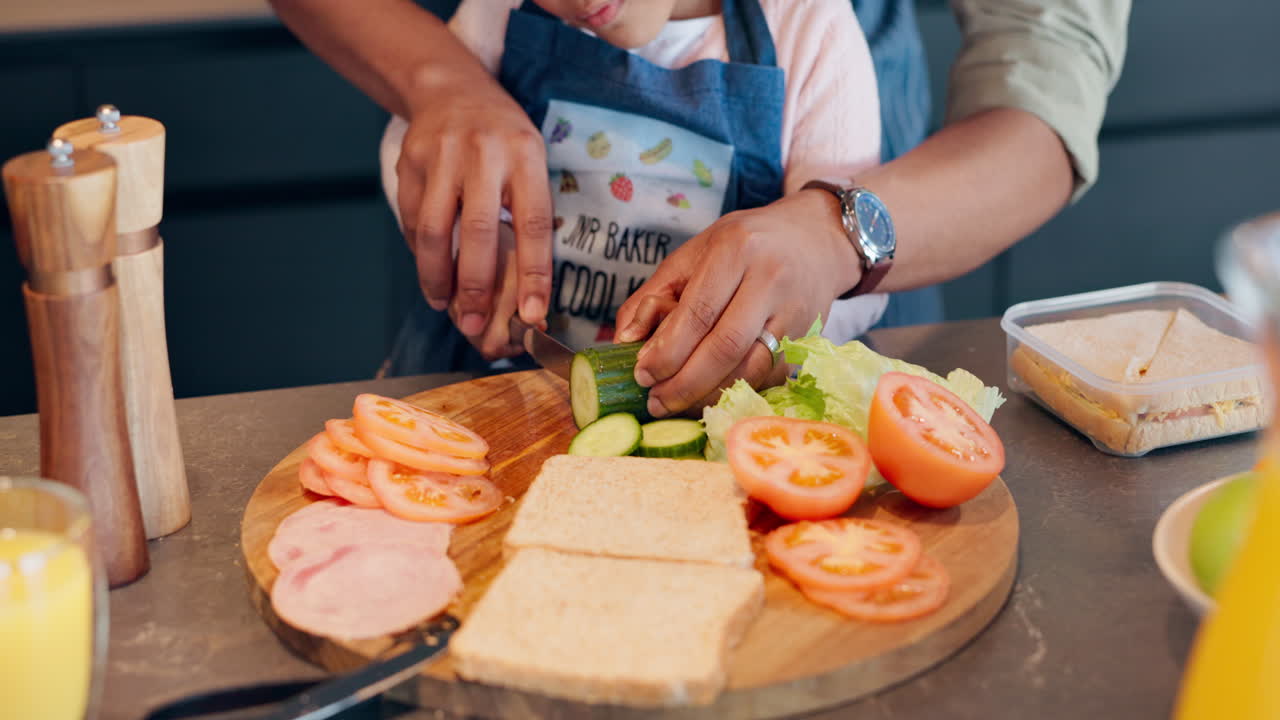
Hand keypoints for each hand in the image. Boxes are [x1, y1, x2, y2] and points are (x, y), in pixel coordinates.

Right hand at [395, 68, 552, 336]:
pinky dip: (419, 253)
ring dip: (437, 276)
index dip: (533, 273)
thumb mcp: (532, 162)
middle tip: (477, 325)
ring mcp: (440, 156)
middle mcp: (482, 154)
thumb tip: (532, 290)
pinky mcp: (409, 162)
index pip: (532, 223)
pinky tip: (429, 273)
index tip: (533, 314)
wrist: (451, 89)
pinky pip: (411, 219)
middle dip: (477, 285)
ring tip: (445, 305)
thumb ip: (531, 214)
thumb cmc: (503, 139)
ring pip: (433, 230)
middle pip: (477, 230)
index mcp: (525, 156)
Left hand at [614, 189, 861, 416]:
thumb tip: (624, 341)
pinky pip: (767, 376)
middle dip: (684, 382)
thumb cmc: (744, 245)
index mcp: (736, 250)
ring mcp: (795, 311)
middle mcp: (770, 279)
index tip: (642, 374)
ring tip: (676, 405)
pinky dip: (734, 392)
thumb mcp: (694, 253)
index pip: (697, 312)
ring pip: (750, 368)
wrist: (815, 239)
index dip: (667, 351)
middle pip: (725, 346)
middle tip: (655, 401)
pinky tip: (708, 398)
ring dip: (708, 395)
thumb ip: (654, 295)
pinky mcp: (808, 338)